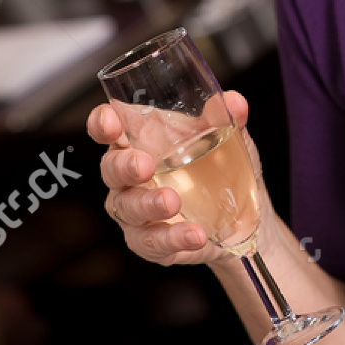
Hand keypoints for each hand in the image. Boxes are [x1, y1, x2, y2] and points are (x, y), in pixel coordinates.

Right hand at [87, 90, 267, 267]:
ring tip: (173, 202)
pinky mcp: (150, 243)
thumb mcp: (227, 140)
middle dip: (124, 166)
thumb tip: (234, 101)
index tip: (109, 122)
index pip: (109, 128)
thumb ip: (225, 119)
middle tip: (144, 166)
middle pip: (111, 169)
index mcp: (139, 141)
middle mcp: (129, 176)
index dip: (102, 123)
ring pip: (127, 208)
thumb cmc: (218, 169)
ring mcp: (136, 211)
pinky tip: (195, 234)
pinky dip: (173, 238)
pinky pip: (151, 242)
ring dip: (148, 204)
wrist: (241, 219)